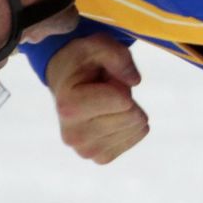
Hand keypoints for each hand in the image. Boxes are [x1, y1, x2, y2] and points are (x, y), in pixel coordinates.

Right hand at [45, 33, 147, 162]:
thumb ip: (119, 56)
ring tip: (105, 101)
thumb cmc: (83, 63)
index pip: (123, 100)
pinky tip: (110, 115)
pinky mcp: (100, 157)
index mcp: (69, 107)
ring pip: (137, 127)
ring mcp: (86, 151)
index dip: (120, 82)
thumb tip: (135, 81)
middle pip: (132, 116)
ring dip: (127, 109)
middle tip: (104, 90)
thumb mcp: (98, 44)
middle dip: (125, 97)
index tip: (101, 79)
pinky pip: (136, 136)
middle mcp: (74, 136)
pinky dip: (130, 122)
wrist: (65, 83)